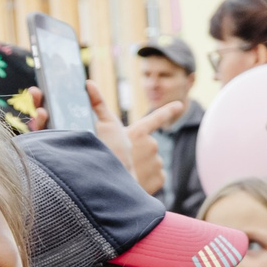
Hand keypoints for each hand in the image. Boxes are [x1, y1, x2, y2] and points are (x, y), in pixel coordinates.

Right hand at [84, 78, 186, 194]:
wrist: (110, 183)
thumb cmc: (103, 155)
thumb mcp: (100, 129)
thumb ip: (97, 105)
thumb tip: (88, 82)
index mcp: (138, 132)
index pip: (156, 118)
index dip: (167, 110)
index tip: (179, 104)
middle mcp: (151, 144)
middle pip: (147, 147)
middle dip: (139, 153)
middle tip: (124, 161)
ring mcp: (157, 162)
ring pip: (152, 163)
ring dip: (142, 167)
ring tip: (128, 172)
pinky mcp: (160, 178)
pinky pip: (156, 177)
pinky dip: (149, 180)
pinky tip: (137, 182)